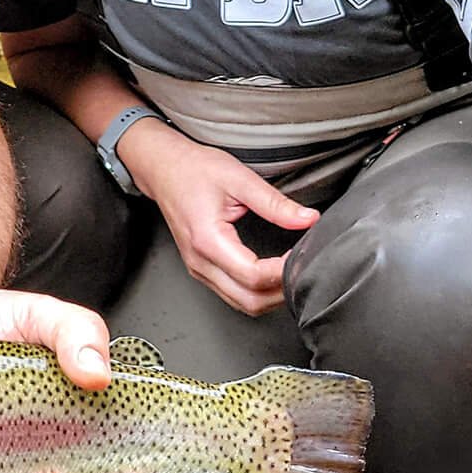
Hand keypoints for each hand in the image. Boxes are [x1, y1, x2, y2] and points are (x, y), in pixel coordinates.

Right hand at [124, 125, 316, 316]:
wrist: (164, 169)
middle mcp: (200, 262)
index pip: (254, 276)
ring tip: (289, 271)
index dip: (284, 271)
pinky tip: (271, 274)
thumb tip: (307, 219)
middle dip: (281, 291)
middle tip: (301, 267)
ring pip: (242, 303)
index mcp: (208, 241)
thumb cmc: (193, 171)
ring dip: (270, 296)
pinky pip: (233, 294)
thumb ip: (275, 203)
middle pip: (249, 301)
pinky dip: (257, 291)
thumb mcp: (239, 179)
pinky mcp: (201, 269)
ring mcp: (198, 269)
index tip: (303, 255)